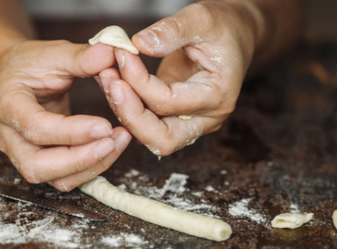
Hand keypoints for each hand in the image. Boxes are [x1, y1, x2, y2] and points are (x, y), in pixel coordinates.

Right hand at [0, 41, 131, 190]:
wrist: (17, 78)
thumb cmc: (31, 65)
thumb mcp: (52, 52)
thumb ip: (80, 56)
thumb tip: (110, 53)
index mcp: (7, 105)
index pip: (35, 128)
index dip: (71, 132)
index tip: (105, 125)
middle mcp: (9, 138)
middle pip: (38, 166)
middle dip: (80, 159)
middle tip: (112, 140)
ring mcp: (22, 155)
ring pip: (55, 180)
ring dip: (91, 166)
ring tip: (118, 141)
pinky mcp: (42, 164)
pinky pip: (67, 178)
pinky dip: (92, 168)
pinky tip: (111, 147)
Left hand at [96, 1, 259, 156]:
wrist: (234, 35)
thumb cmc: (223, 27)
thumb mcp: (201, 18)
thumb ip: (171, 31)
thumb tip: (139, 44)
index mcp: (218, 95)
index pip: (169, 102)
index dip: (138, 82)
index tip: (121, 55)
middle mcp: (206, 118)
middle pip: (162, 138)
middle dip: (129, 114)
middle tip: (109, 81)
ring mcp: (190, 123)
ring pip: (150, 137)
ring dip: (124, 112)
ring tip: (107, 79)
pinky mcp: (175, 119)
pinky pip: (146, 124)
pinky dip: (127, 108)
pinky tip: (113, 83)